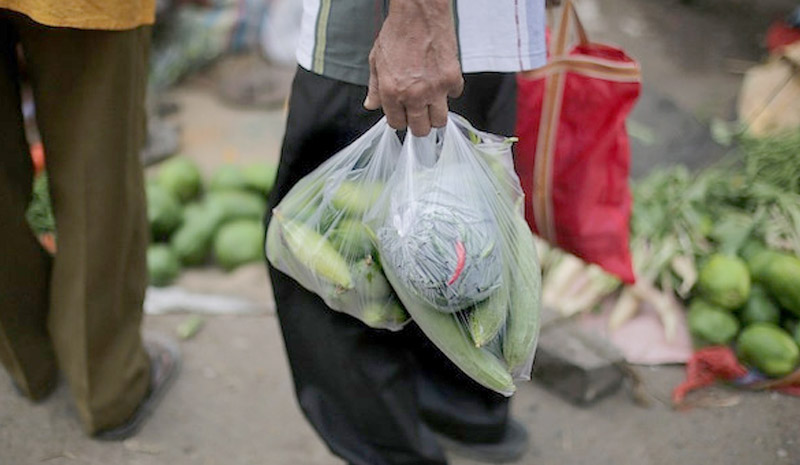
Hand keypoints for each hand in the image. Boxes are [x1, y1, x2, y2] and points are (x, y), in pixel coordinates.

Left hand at [363, 0, 463, 135]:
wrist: (419, 13)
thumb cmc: (397, 32)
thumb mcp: (376, 60)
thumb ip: (375, 87)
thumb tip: (371, 104)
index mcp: (391, 92)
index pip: (397, 124)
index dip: (400, 120)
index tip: (404, 114)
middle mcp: (413, 95)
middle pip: (420, 129)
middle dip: (419, 124)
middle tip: (420, 114)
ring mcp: (435, 89)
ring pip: (440, 121)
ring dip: (436, 115)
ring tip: (432, 102)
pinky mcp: (452, 79)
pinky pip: (455, 96)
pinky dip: (450, 91)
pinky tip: (442, 79)